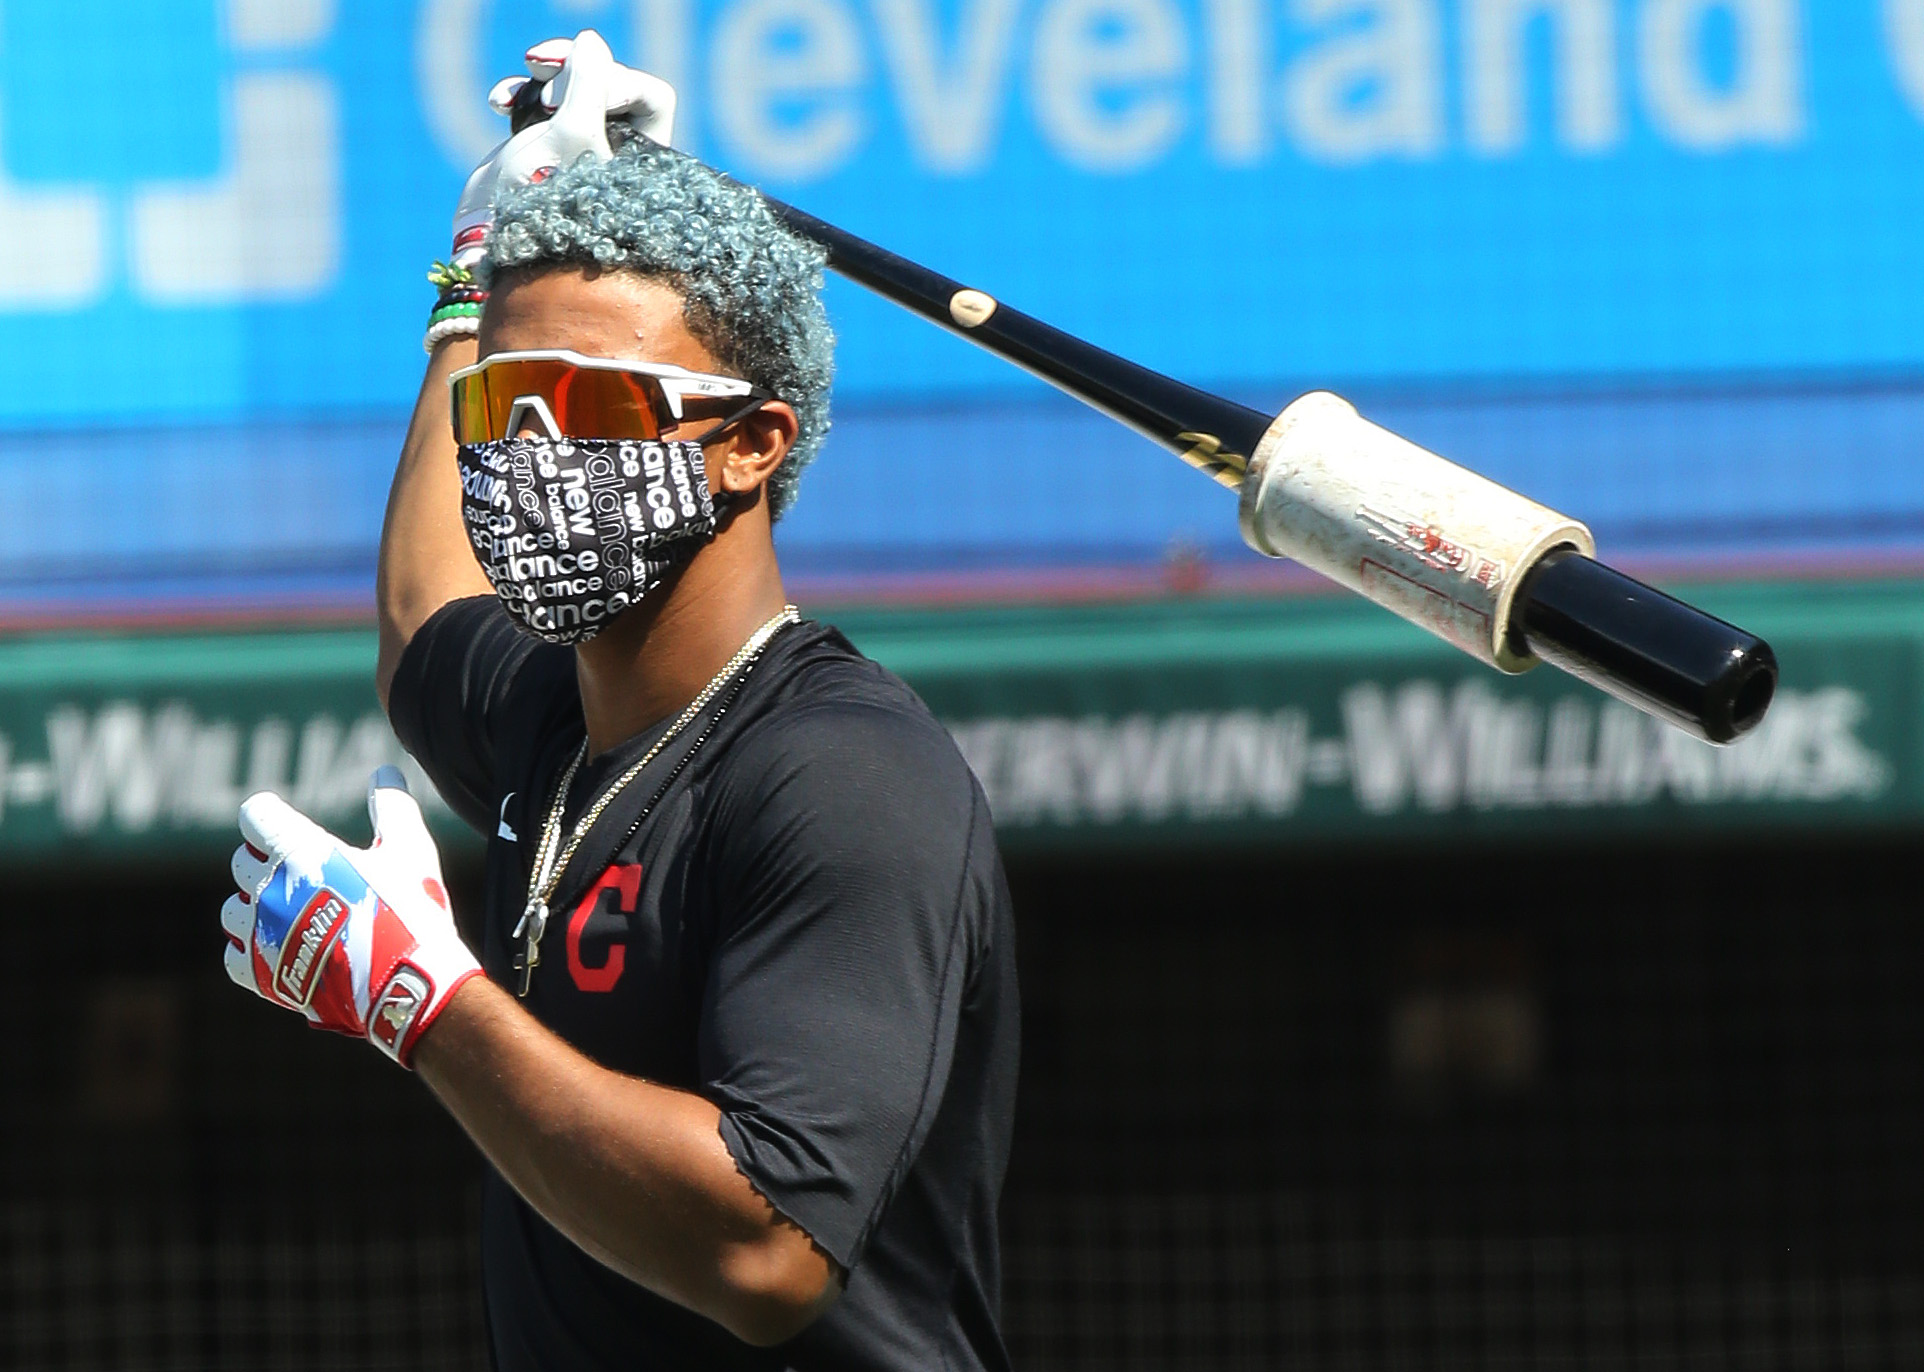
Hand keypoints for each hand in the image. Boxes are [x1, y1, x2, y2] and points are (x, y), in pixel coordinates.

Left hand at [222, 767, 481, 1066]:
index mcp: (299, 849)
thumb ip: (392, 807)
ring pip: (233, 910)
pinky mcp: (258, 973)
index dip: (271, 816)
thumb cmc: (408, 910)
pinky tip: (283, 951)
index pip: (255, 814)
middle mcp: (268, 887)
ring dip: (256, 908)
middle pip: (242, 861)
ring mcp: (260, 932)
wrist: (403, 985)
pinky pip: (234, 956)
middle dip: (268, 863)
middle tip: (306, 876)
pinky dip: (252, 951)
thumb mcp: (410, 849)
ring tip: (294, 918)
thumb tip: (385, 771)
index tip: (285, 824)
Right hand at [449, 28, 677, 267]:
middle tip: (547, 93)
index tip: (588, 96)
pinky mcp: (547, 143)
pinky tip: (498, 104)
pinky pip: (543, 98)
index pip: (651, 96)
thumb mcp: (570, 133)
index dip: (621, 83)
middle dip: (578, 71)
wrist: (485, 237)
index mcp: (640, 158)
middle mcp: (617, 151)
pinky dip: (522, 93)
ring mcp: (580, 145)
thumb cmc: (537, 196)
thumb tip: (592, 42)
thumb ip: (590, 82)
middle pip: (611, 81)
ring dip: (548, 72)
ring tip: (526, 75)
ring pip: (577, 83)